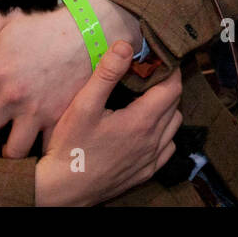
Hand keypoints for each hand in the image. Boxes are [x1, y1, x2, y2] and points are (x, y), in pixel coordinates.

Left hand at [0, 0, 142, 156]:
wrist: (86, 32)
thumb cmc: (44, 27)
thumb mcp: (4, 22)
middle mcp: (12, 97)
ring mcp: (36, 111)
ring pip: (12, 150)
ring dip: (11, 146)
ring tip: (15, 137)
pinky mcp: (59, 118)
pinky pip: (45, 147)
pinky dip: (42, 145)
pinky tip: (41, 136)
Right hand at [35, 40, 181, 205]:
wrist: (63, 190)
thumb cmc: (71, 147)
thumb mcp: (84, 105)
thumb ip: (106, 73)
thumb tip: (125, 46)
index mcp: (142, 121)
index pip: (172, 87)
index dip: (168, 70)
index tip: (156, 59)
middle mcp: (153, 141)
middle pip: (175, 104)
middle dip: (166, 85)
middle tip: (148, 74)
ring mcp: (151, 159)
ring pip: (173, 126)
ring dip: (166, 109)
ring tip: (145, 99)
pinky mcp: (145, 172)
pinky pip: (167, 147)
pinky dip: (163, 134)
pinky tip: (144, 129)